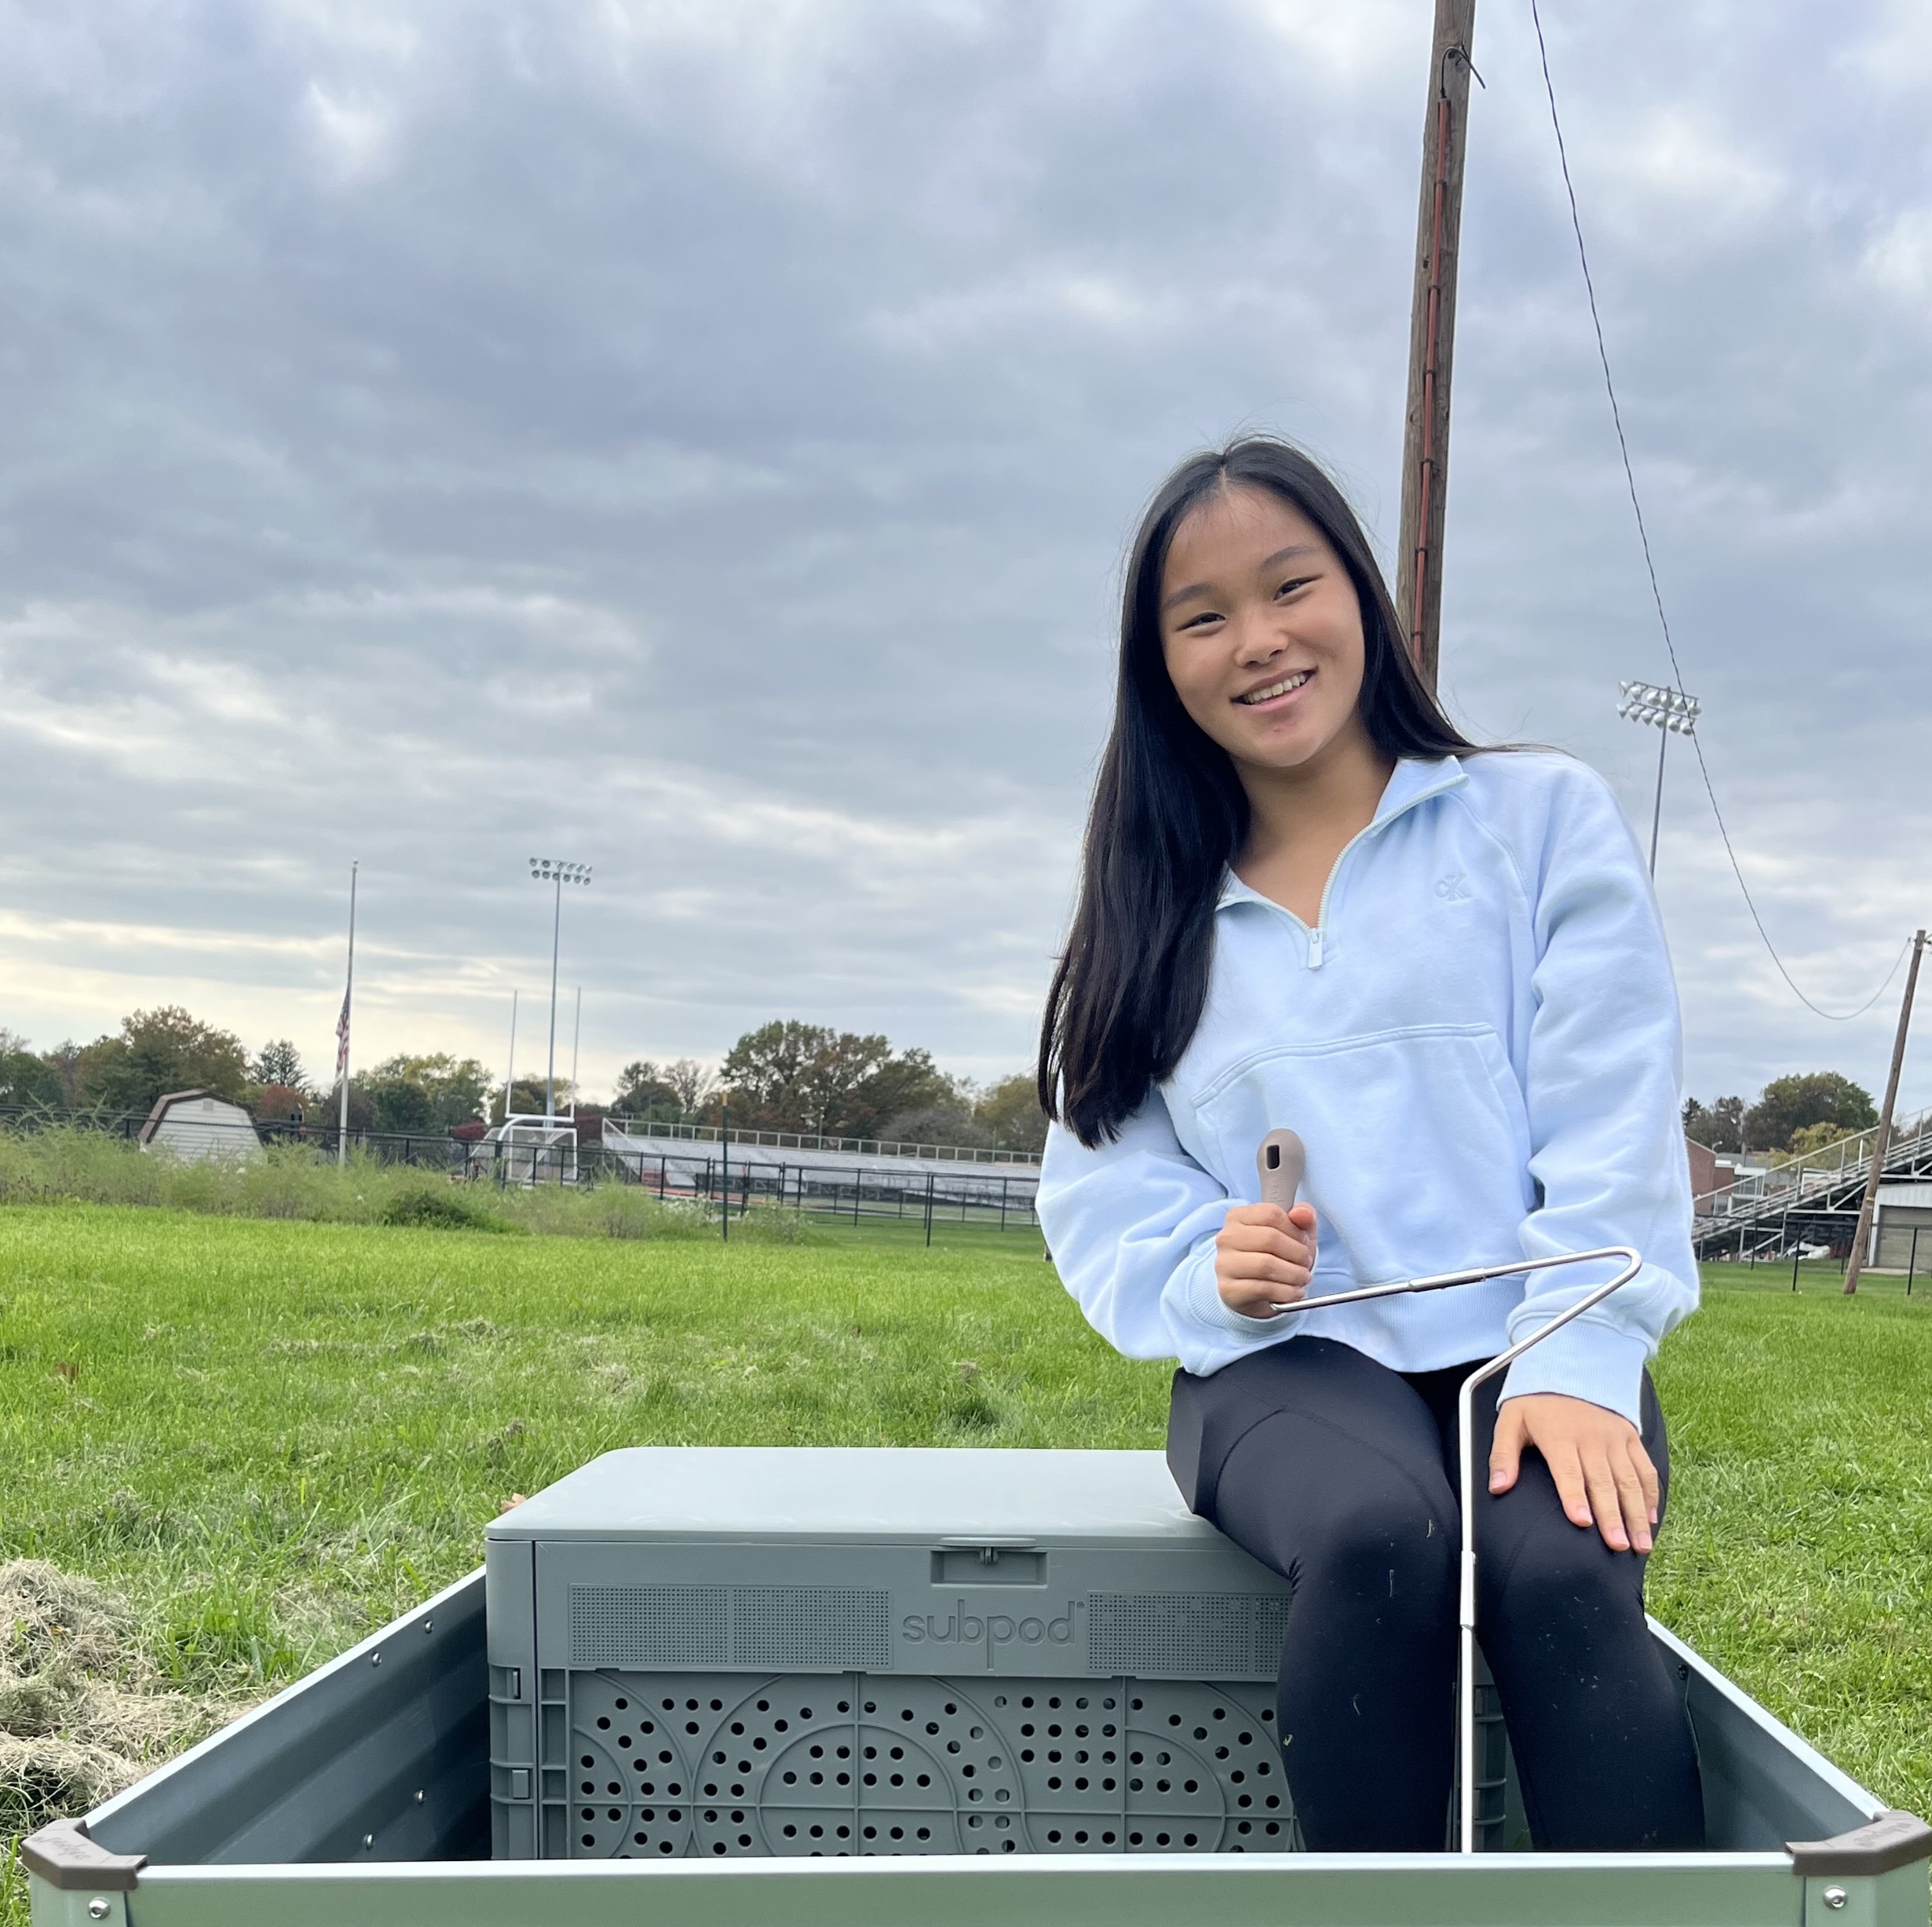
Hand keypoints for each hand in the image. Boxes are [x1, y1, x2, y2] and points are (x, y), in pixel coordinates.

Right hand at [1215, 1202, 1318, 1317]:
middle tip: (1306, 1263)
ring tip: (1303, 1278)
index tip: (1304, 1242)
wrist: (1257, 1292)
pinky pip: (1262, 1289)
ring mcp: (1224, 1264)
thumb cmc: (1276, 1256)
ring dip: (1294, 1274)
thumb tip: (1303, 1213)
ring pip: (1265, 1265)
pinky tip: (1294, 1292)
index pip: (1271, 1214)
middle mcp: (1226, 1237)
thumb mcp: (1294, 1233)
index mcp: (1238, 1216)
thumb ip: (1303, 1216)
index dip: (1295, 1230)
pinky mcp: (1228, 1289)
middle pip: (1270, 1238)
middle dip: (1297, 1253)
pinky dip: (1286, 1292)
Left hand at [1490, 1392, 1658, 1552]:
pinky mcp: (1630, 1436)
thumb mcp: (1511, 1420)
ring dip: (1637, 1513)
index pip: (1568, 1471)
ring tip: (1641, 1544)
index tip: (1583, 1522)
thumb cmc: (1536, 1403)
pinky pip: (1645, 1468)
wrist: (1569, 1368)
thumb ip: (1503, 1454)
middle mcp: (1591, 1438)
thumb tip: (1497, 1487)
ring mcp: (1614, 1437)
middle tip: (1618, 1545)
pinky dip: (1651, 1494)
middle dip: (1612, 1516)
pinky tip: (1652, 1518)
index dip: (1575, 1497)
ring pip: (1630, 1480)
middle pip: (1603, 1482)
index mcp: (1560, 1436)